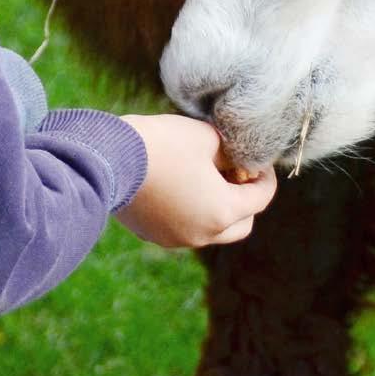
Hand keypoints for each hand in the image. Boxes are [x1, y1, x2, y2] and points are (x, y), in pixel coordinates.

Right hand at [114, 113, 276, 248]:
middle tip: (234, 172)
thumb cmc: (163, 142)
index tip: (259, 162)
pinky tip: (177, 184)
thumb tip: (234, 161)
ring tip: (205, 176)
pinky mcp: (153, 235)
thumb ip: (229, 151)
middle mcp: (203, 234)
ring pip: (211, 229)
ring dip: (216, 207)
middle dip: (244, 199)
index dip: (265, 177)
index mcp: (222, 211)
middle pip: (241, 224)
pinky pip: (184, 227)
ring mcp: (176, 239)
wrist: (109, 156)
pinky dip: (190, 211)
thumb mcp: (207, 136)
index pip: (260, 199)